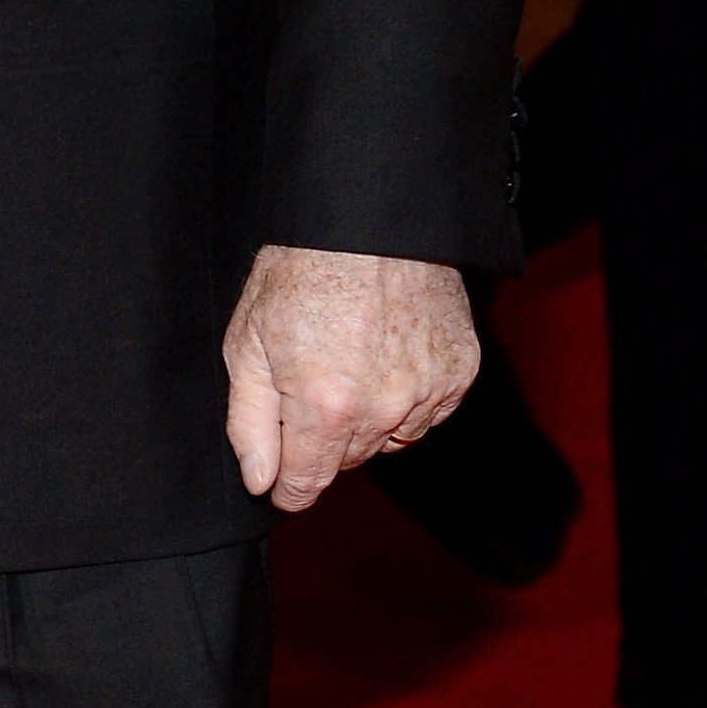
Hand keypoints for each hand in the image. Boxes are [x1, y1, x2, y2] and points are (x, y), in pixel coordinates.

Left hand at [222, 244, 474, 512]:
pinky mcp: (459, 371)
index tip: (282, 479)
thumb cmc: (300, 272)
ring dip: (368, 418)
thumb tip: (261, 481)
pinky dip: (406, 396)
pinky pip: (427, 411)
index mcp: (325, 408)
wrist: (367, 221)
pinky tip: (386, 356)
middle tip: (310, 382)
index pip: (306, 484)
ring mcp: (427, 391)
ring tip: (350, 362)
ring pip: (389, 438)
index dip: (288, 486)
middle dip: (322, 438)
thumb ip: (250, 424)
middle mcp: (382, 409)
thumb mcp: (248, 345)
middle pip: (346, 461)